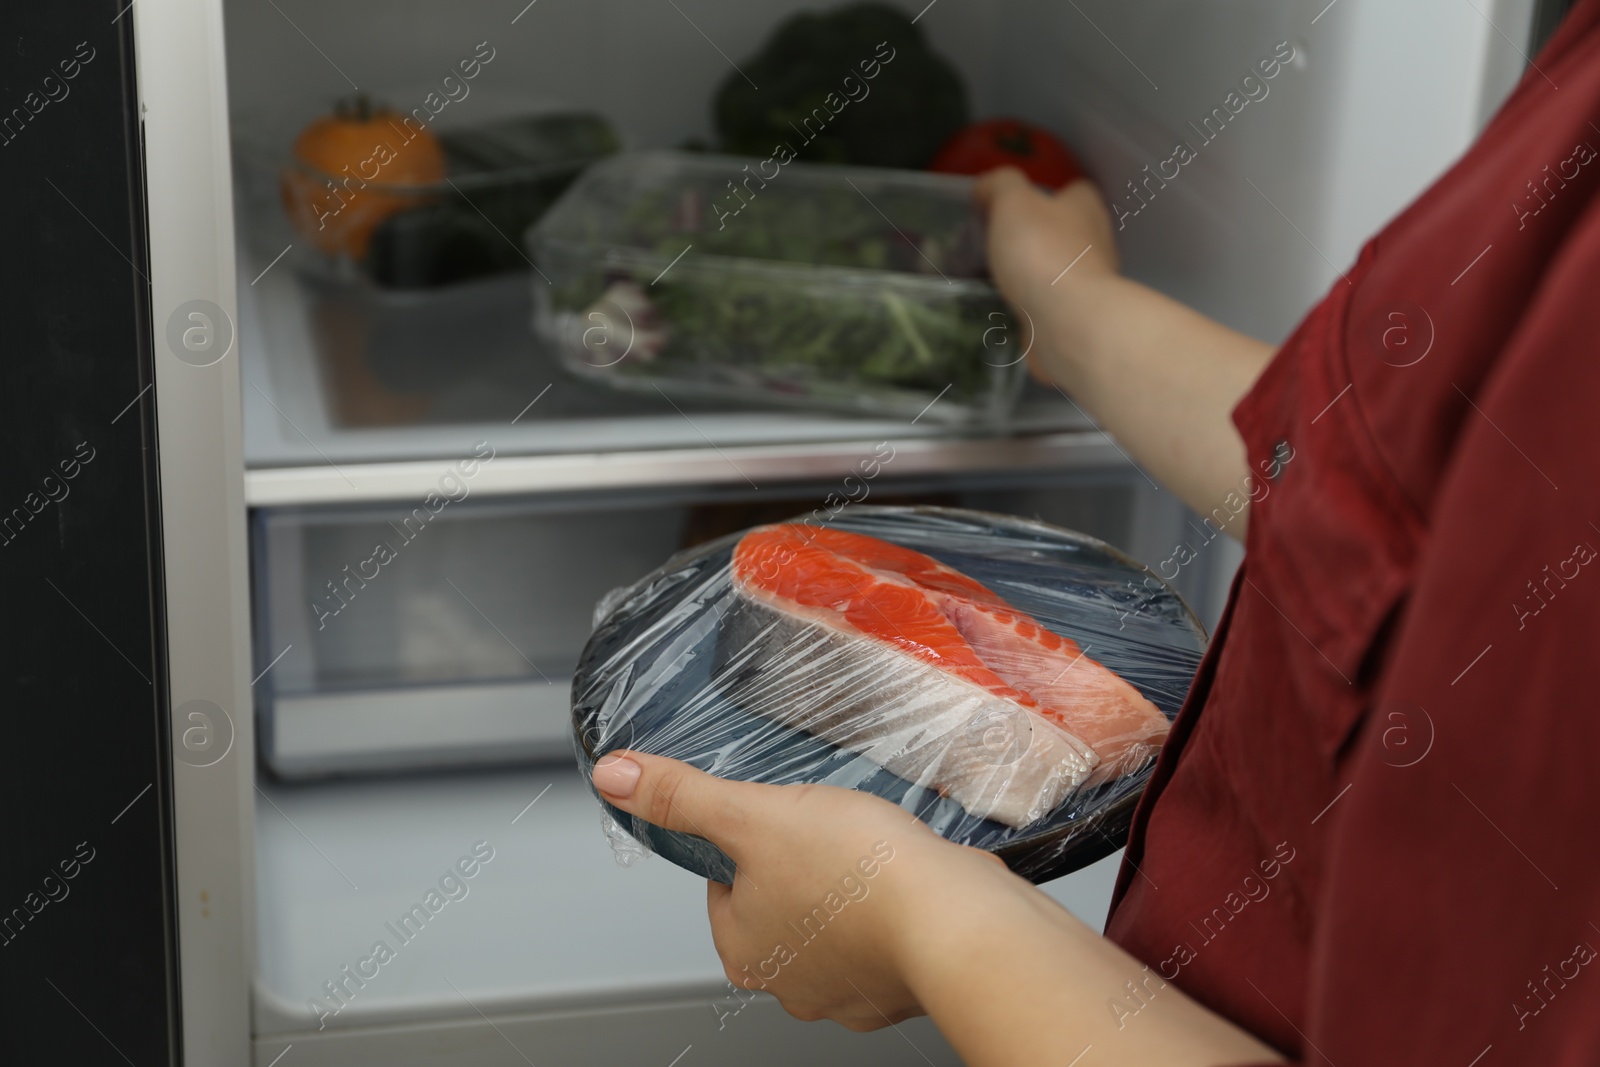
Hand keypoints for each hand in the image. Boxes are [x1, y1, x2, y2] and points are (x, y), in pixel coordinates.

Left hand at [591, 751, 1014, 1030]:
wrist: (958, 921)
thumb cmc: (862, 874)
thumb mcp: (754, 813)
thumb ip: (682, 796)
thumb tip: (615, 777)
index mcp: (743, 948)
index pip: (727, 879)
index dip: (756, 836)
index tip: (786, 819)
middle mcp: (790, 983)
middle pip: (782, 898)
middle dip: (808, 860)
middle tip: (838, 833)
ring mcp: (849, 991)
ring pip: (836, 918)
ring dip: (854, 885)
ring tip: (877, 854)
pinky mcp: (900, 986)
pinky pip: (888, 935)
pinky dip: (896, 908)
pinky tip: (908, 881)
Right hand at [974, 168, 1119, 383]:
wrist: (1067, 324)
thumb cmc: (1042, 253)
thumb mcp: (1013, 202)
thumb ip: (999, 186)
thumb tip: (985, 188)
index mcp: (1086, 209)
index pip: (1076, 191)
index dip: (1047, 193)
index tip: (1016, 205)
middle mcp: (1096, 243)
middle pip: (1067, 231)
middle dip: (1037, 235)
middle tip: (998, 242)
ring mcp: (1089, 285)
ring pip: (1058, 270)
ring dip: (1032, 273)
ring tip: (993, 276)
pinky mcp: (1077, 318)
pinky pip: (1050, 305)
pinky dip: (1031, 305)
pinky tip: (1004, 308)